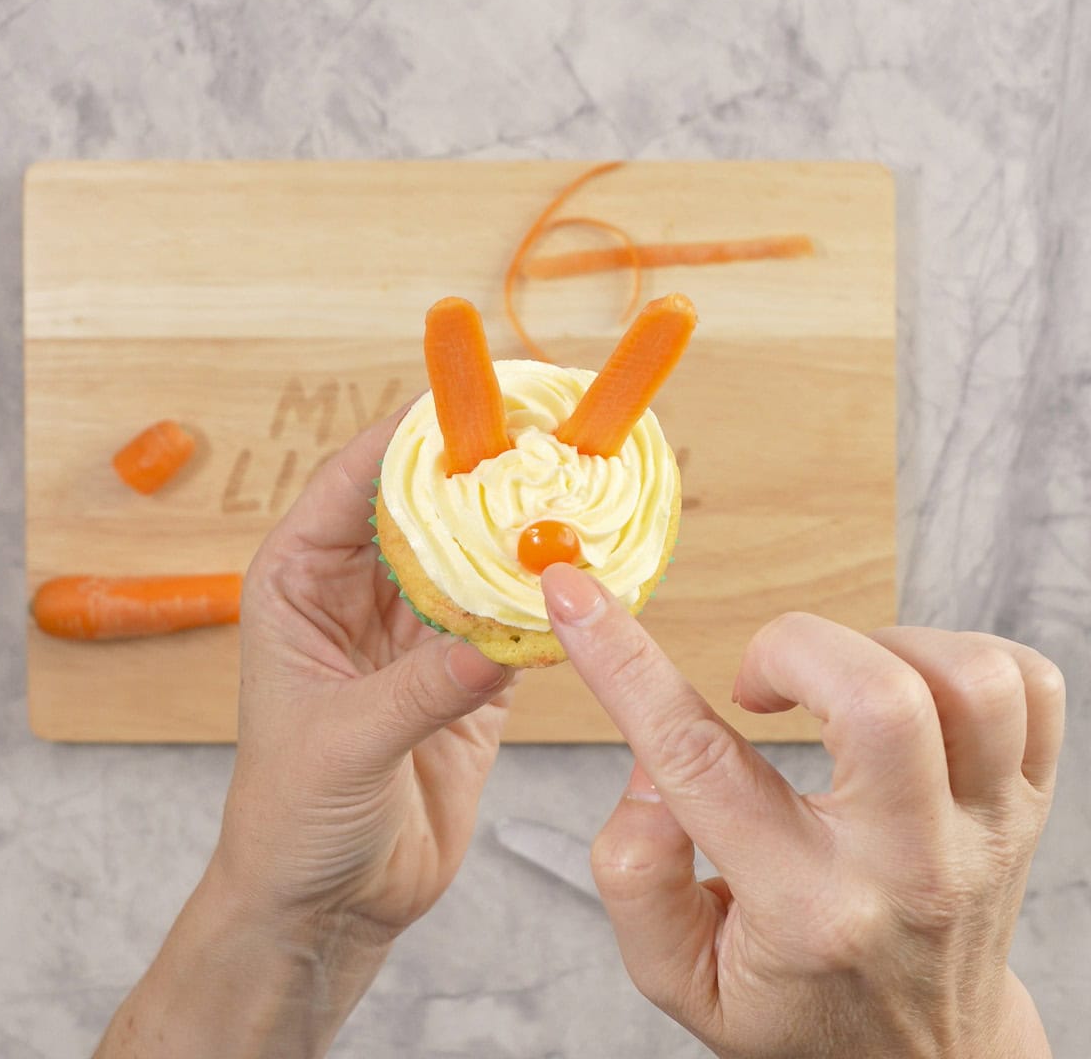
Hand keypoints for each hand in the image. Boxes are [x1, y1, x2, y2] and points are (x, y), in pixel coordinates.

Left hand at [96, 410, 514, 1058]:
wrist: (326, 903)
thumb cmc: (291, 819)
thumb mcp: (343, 745)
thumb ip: (420, 690)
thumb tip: (497, 641)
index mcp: (300, 582)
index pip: (352, 482)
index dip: (408, 436)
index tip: (469, 403)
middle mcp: (358, 594)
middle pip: (423, 508)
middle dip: (479, 475)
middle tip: (543, 439)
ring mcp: (415, 632)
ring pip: (472, 558)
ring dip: (518, 536)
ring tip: (575, 497)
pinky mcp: (464, 675)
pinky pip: (508, 621)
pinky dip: (543, 605)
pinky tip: (582, 583)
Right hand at [542, 565, 1062, 1058]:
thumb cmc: (795, 1006)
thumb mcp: (679, 977)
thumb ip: (634, 875)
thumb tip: (652, 769)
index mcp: (804, 907)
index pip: (698, 759)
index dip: (622, 662)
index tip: (574, 597)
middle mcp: (906, 865)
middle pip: (877, 698)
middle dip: (788, 648)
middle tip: (756, 686)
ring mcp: (985, 831)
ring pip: (966, 679)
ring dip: (880, 647)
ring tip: (836, 687)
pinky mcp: (1029, 804)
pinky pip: (1028, 684)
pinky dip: (958, 656)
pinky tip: (906, 689)